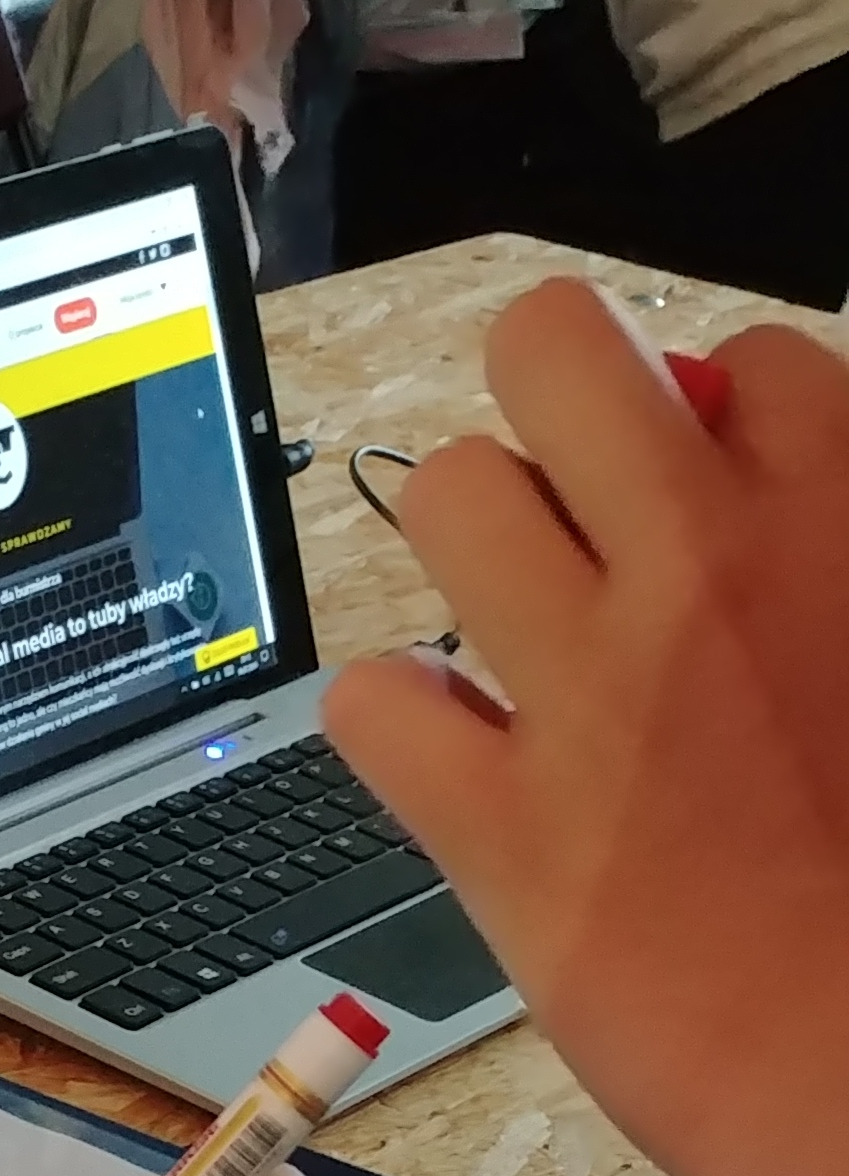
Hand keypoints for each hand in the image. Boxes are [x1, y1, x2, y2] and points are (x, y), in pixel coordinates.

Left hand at [322, 279, 848, 1175]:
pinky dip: (394, 724)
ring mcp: (591, 692)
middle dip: (550, 406)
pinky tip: (454, 756)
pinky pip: (372, 702)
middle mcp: (705, 573)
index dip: (710, 423)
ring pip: (448, 494)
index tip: (707, 496)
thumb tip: (755, 454)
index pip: (739, 361)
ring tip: (516, 627)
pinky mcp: (500, 826)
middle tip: (574, 504)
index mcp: (840, 521)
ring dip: (470, 551)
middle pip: (554, 350)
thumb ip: (839, 547)